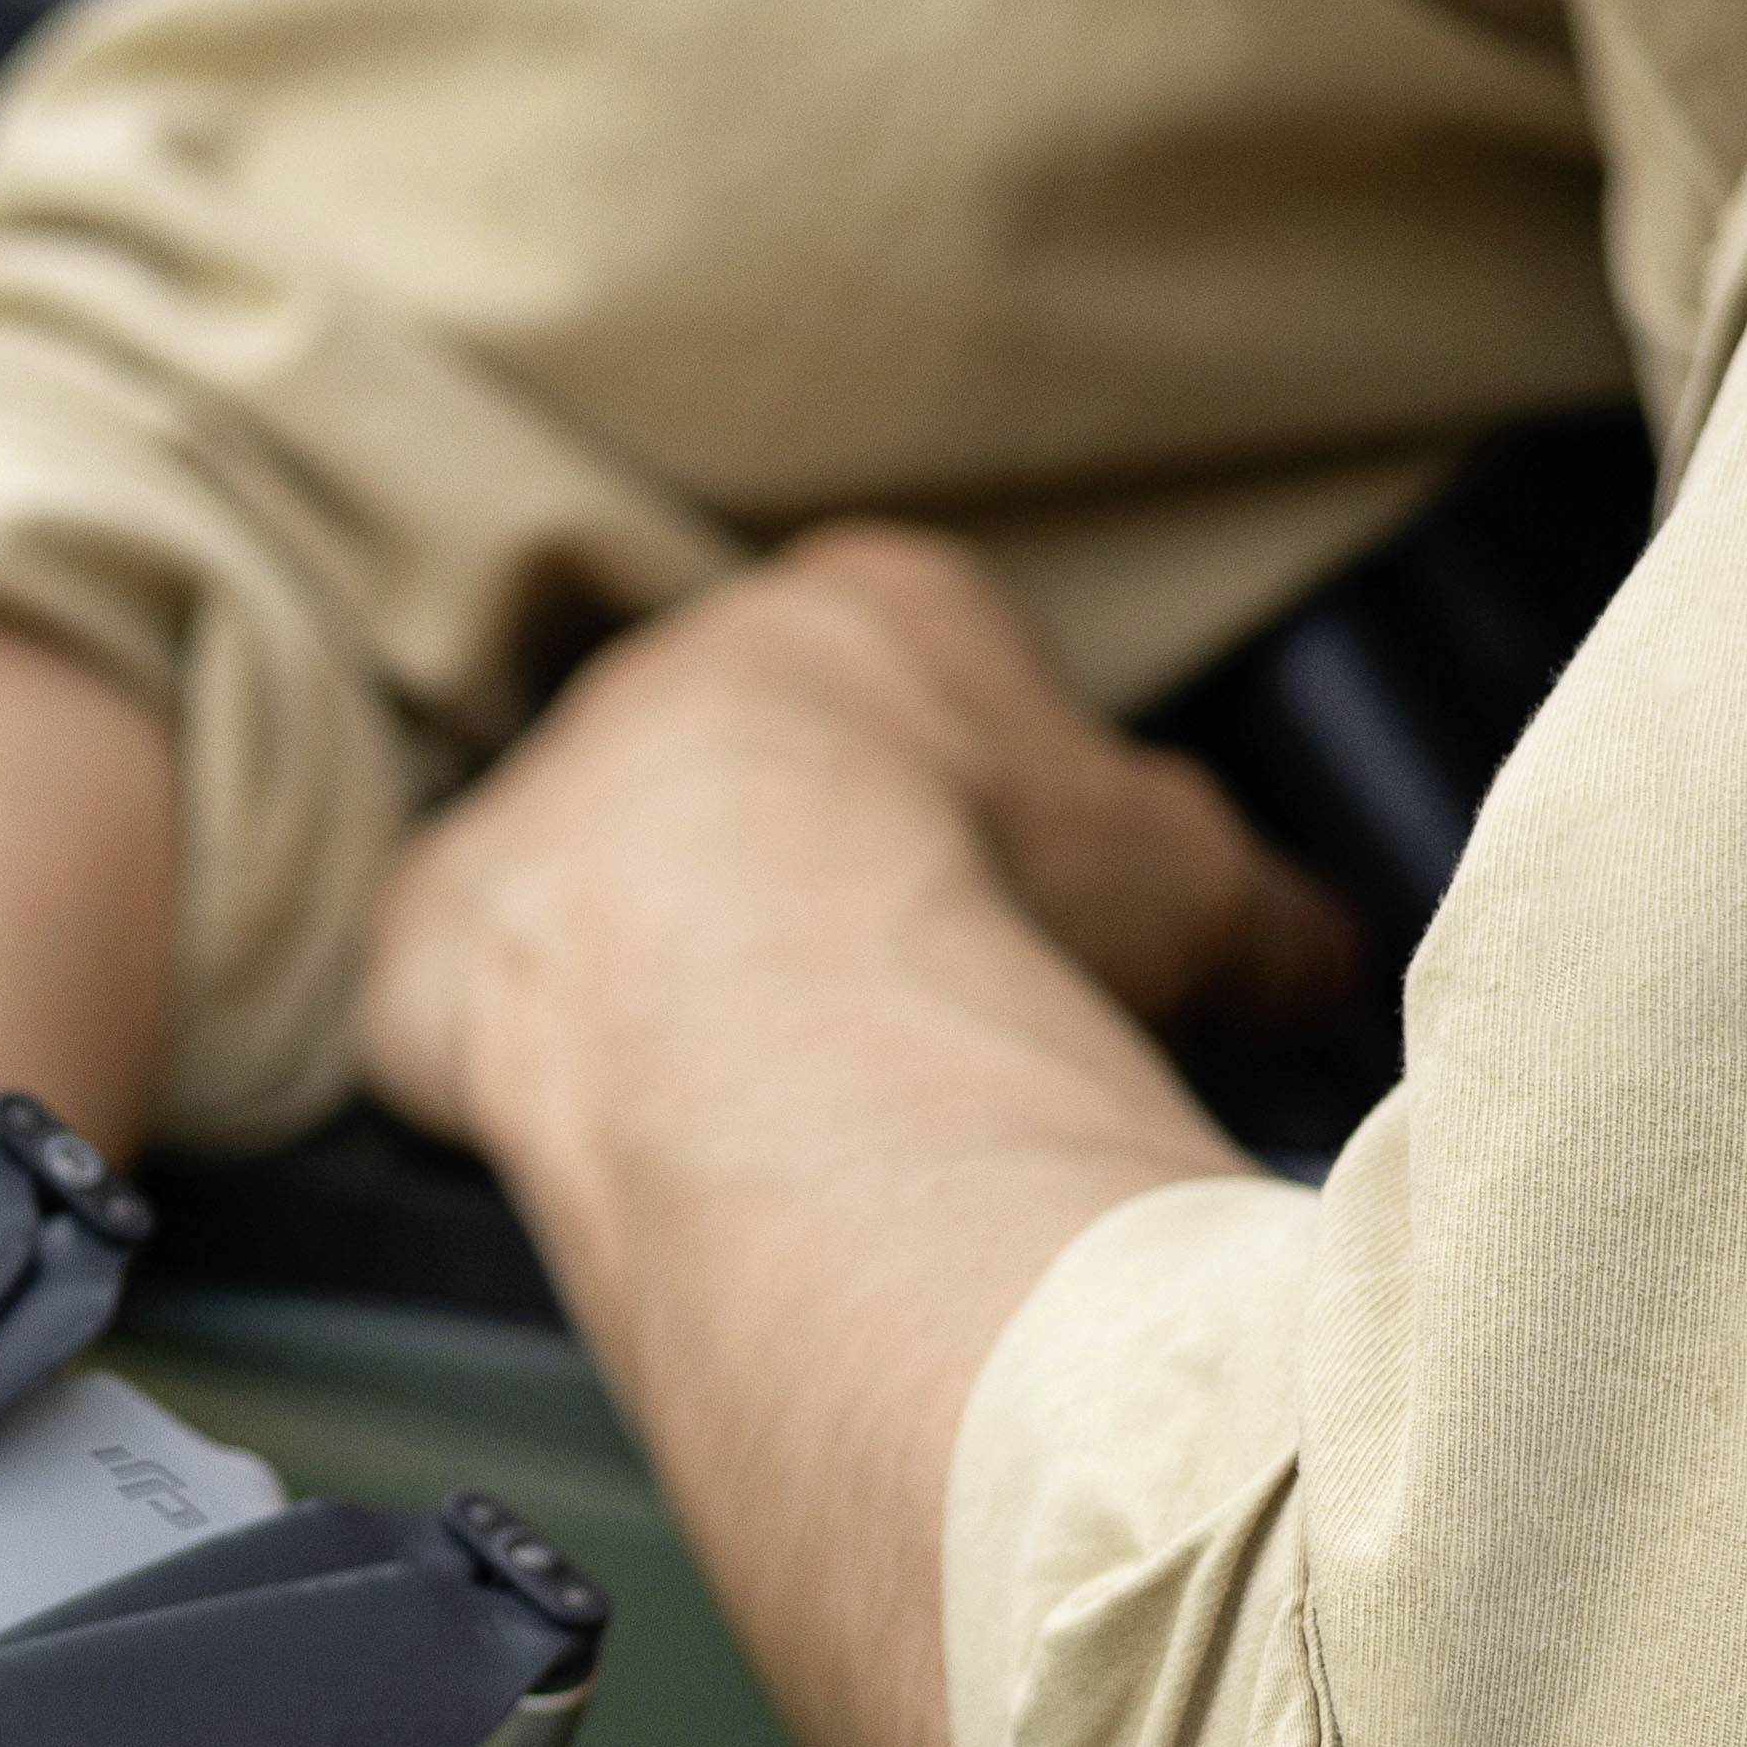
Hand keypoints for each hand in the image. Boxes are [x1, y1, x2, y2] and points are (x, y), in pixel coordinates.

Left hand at [357, 524, 1343, 1171]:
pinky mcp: (431, 919)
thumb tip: (1315, 957)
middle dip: (831, 895)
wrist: (741, 958)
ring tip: (769, 1104)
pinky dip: (540, 1061)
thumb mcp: (1190, 886)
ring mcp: (545, 785)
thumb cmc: (984, 885)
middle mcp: (685, 666)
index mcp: (870, 611)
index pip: (937, 684)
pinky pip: (485, 989)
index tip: (1026, 923)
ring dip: (681, 981)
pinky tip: (613, 1135)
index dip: (998, 813)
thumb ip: (1258, 911)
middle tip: (904, 1028)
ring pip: (620, 882)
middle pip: (769, 782)